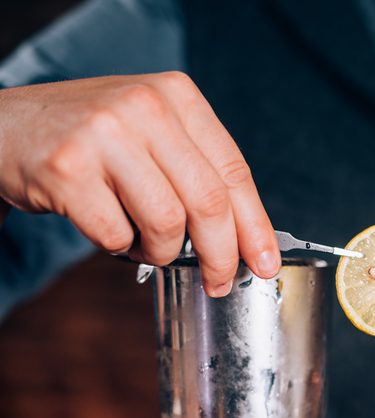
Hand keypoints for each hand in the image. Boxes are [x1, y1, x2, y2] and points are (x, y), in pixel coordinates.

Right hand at [0, 73, 279, 295]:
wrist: (4, 128)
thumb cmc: (90, 140)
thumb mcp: (151, 133)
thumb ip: (197, 170)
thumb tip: (247, 240)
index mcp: (177, 96)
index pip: (233, 171)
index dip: (256, 225)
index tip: (266, 263)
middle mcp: (145, 106)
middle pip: (208, 202)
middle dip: (221, 255)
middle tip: (219, 282)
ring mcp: (104, 134)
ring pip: (167, 223)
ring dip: (161, 252)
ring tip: (145, 245)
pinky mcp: (67, 167)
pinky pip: (116, 235)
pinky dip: (119, 248)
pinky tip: (110, 232)